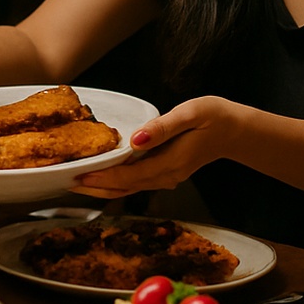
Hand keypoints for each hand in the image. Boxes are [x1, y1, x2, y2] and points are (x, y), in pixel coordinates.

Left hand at [75, 96, 245, 198]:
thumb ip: (162, 128)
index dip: (101, 178)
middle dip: (96, 187)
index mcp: (169, 163)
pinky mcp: (167, 173)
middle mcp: (166, 176)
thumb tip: (135, 140)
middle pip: (125, 188)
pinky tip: (103, 174)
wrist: (236, 131)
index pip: (128, 176)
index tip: (78, 177)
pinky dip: (116, 181)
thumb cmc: (214, 118)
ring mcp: (167, 177)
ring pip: (129, 188)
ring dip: (104, 186)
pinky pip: (136, 182)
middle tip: (67, 183)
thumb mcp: (190, 115)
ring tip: (78, 181)